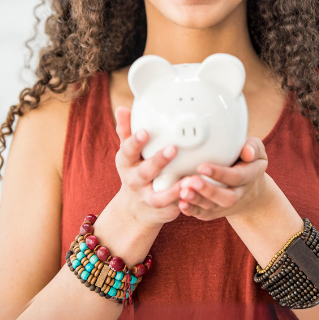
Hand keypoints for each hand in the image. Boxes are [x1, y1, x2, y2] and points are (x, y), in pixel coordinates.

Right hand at [113, 105, 182, 226]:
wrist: (136, 208)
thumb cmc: (136, 170)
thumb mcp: (128, 153)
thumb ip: (127, 131)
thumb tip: (122, 109)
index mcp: (127, 163)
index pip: (127, 151)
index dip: (135, 142)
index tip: (145, 131)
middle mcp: (135, 182)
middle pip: (144, 172)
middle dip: (157, 161)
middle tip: (172, 149)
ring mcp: (149, 198)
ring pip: (160, 196)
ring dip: (174, 188)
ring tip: (188, 178)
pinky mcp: (163, 211)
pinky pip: (174, 207)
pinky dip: (184, 201)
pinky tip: (196, 191)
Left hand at [177, 137, 269, 220]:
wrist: (250, 190)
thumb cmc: (248, 162)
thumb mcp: (257, 151)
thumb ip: (253, 147)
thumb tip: (247, 152)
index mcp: (249, 176)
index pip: (236, 177)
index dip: (220, 173)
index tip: (202, 167)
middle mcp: (239, 194)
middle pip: (227, 198)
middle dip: (208, 191)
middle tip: (190, 182)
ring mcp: (227, 205)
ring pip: (213, 207)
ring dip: (197, 201)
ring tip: (183, 192)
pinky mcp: (215, 212)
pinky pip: (204, 214)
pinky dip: (192, 210)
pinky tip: (181, 204)